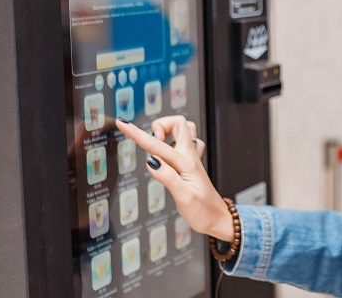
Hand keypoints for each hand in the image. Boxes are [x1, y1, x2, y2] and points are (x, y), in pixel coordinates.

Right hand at [115, 116, 233, 241]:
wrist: (218, 218)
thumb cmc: (203, 212)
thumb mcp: (184, 198)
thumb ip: (168, 177)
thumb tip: (151, 161)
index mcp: (186, 163)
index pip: (157, 145)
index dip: (137, 133)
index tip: (123, 124)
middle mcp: (190, 157)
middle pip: (178, 123)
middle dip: (160, 125)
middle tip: (151, 142)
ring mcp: (193, 159)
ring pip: (185, 130)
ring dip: (169, 130)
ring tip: (159, 146)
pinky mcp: (192, 164)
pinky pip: (187, 142)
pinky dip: (176, 140)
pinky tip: (169, 152)